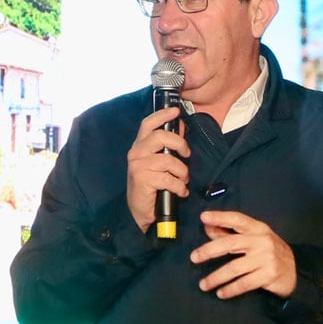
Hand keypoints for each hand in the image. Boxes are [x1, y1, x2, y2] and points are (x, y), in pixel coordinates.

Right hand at [126, 106, 189, 231]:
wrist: (138, 211)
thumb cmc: (150, 186)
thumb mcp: (158, 163)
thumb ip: (167, 146)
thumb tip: (180, 127)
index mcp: (139, 146)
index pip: (148, 124)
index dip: (162, 115)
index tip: (176, 111)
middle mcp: (136, 153)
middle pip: (161, 137)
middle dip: (180, 144)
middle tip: (187, 155)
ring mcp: (138, 166)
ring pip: (168, 160)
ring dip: (182, 172)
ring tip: (183, 180)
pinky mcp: (142, 180)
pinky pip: (168, 178)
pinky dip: (179, 186)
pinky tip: (180, 192)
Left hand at [190, 209, 295, 298]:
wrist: (296, 271)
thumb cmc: (269, 253)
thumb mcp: (255, 239)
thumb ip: (231, 234)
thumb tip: (208, 229)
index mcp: (258, 228)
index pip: (237, 219)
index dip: (220, 217)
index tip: (203, 217)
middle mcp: (262, 241)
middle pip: (230, 243)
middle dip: (209, 250)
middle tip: (194, 257)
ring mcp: (266, 258)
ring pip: (234, 268)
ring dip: (216, 277)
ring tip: (203, 284)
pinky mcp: (268, 275)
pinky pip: (244, 283)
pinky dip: (230, 290)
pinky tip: (221, 293)